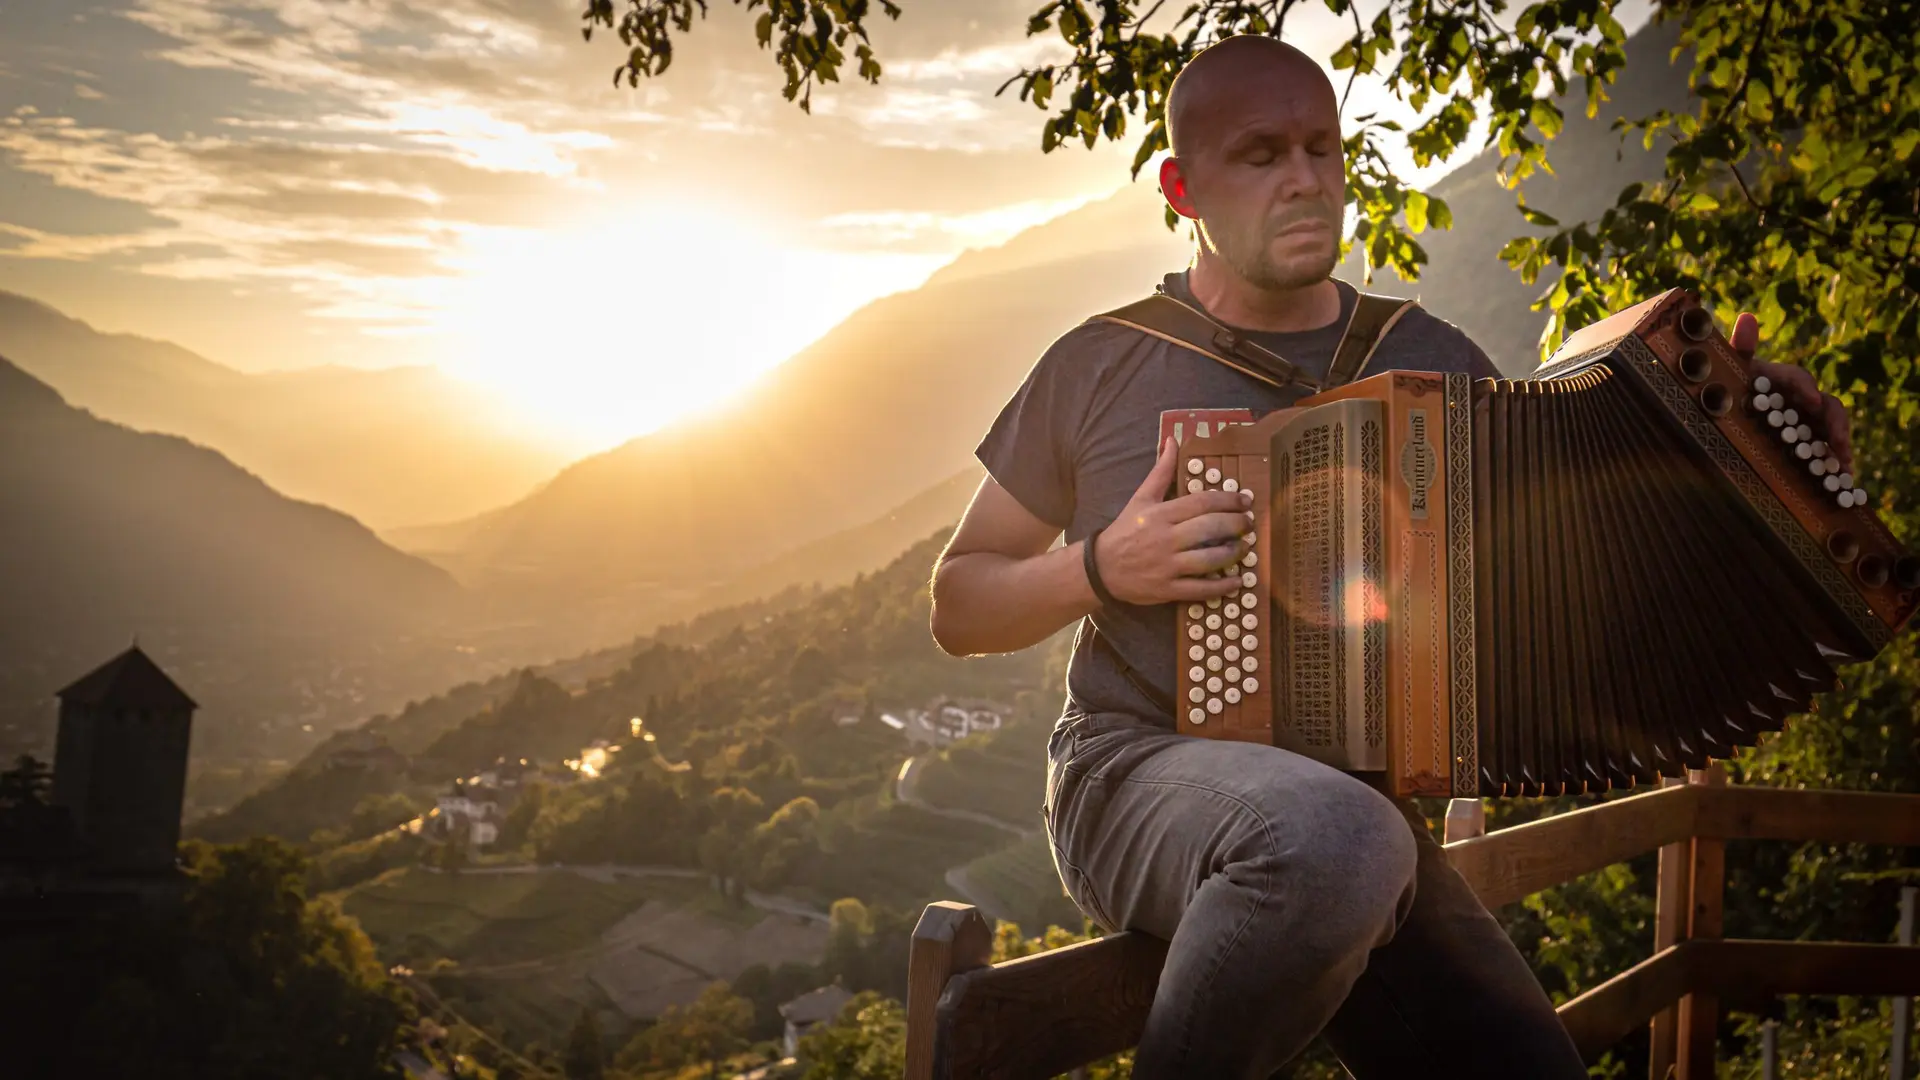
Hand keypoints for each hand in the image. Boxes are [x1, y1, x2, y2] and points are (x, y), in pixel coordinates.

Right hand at [1090, 437, 1254, 604]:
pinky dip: (1221, 586)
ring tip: (1245, 547)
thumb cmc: (1125, 530)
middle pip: (1210, 528)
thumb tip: (1172, 441)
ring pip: (1209, 559)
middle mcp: (1166, 539)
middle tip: (1250, 523)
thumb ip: (1161, 471)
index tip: (1245, 500)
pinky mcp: (1168, 589)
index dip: (1228, 500)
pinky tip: (1236, 581)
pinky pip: (1200, 589)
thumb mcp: (1141, 498)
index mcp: (1161, 514)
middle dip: (1236, 524)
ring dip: (1233, 553)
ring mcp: (1167, 565)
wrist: (1101, 568)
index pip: (1202, 503)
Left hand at [1732, 312, 1852, 472]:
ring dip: (1840, 444)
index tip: (1811, 401)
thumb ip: (1738, 350)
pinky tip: (1844, 479)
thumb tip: (1748, 316)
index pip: (1797, 378)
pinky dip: (1835, 463)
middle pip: (1824, 406)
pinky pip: (1825, 450)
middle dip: (1833, 423)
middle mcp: (1795, 399)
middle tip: (1837, 441)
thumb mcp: (1724, 373)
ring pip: (1830, 428)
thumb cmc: (1720, 389)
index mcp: (1775, 380)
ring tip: (1844, 464)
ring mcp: (1803, 421)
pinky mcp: (1805, 442)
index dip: (1805, 387)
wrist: (1711, 412)